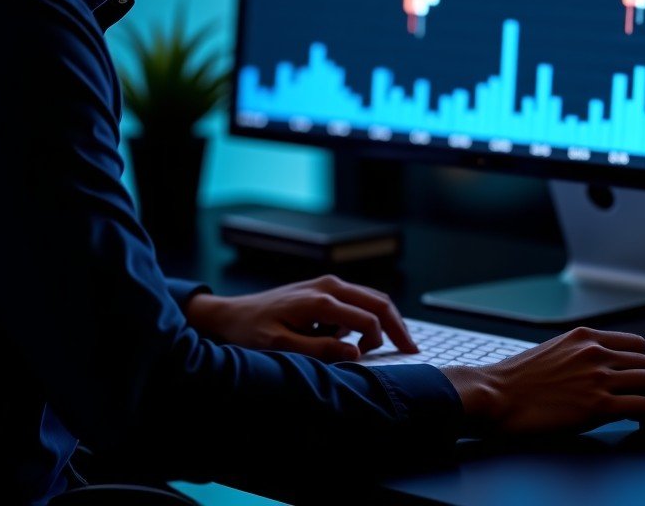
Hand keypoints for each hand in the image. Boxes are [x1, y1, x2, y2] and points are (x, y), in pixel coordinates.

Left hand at [184, 274, 418, 362]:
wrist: (231, 315)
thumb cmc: (252, 332)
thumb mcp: (281, 347)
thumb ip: (320, 350)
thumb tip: (356, 352)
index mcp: (321, 300)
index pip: (368, 318)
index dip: (386, 340)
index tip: (398, 360)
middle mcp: (328, 286)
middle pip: (378, 301)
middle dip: (398, 326)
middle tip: (413, 351)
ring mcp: (327, 284)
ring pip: (371, 298)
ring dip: (384, 321)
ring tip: (390, 348)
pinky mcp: (323, 288)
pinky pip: (357, 300)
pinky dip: (366, 317)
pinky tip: (357, 339)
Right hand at [442, 327, 644, 435]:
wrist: (496, 395)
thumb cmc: (515, 379)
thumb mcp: (551, 351)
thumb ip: (577, 354)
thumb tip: (593, 367)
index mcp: (584, 337)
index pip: (636, 344)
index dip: (642, 364)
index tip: (638, 378)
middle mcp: (596, 352)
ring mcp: (599, 378)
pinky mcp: (600, 406)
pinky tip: (644, 425)